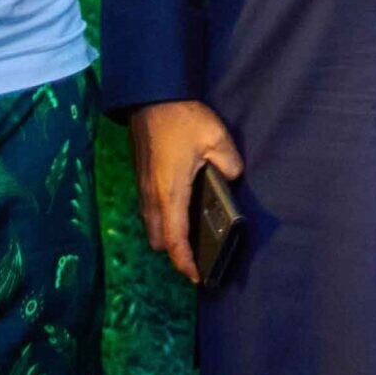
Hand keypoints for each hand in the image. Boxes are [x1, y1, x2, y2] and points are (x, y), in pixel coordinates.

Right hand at [129, 100, 245, 285]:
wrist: (150, 97)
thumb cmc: (181, 118)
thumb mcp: (216, 138)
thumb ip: (230, 163)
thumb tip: (233, 179)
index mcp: (170, 193)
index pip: (175, 239)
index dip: (184, 262)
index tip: (196, 277)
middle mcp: (152, 196)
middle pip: (158, 240)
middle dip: (175, 253)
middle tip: (197, 258)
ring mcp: (143, 188)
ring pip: (151, 226)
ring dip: (166, 238)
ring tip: (189, 242)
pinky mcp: (141, 178)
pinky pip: (149, 212)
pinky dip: (161, 222)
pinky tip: (179, 215)